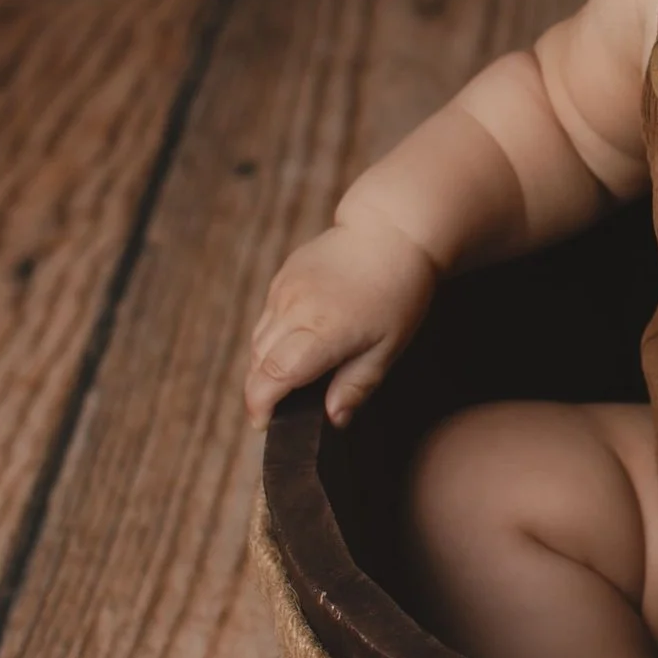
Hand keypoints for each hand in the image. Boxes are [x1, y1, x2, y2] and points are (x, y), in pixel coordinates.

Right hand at [243, 213, 438, 428]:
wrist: (392, 232)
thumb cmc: (400, 292)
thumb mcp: (389, 346)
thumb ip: (357, 386)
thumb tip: (332, 420)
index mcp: (324, 330)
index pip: (274, 375)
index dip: (260, 405)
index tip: (264, 425)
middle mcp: (296, 309)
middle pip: (258, 362)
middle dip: (260, 392)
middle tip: (277, 412)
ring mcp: (285, 290)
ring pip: (257, 341)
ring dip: (264, 367)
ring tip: (288, 383)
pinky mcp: (282, 277)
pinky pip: (266, 318)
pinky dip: (271, 340)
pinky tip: (294, 347)